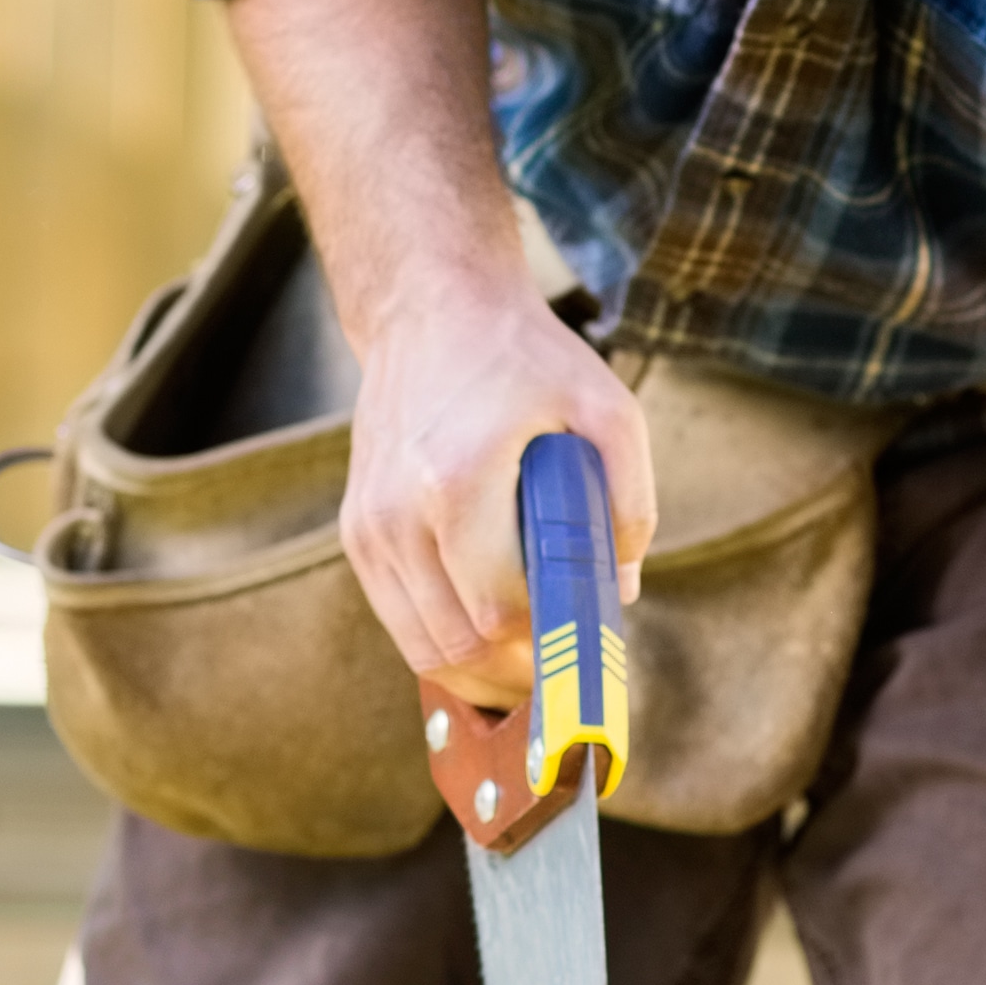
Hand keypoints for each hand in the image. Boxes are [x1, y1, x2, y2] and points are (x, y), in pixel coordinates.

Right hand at [338, 278, 653, 696]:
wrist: (432, 311)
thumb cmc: (526, 359)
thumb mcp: (608, 410)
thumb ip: (629, 504)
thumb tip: (621, 589)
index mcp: (457, 481)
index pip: (494, 611)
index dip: (544, 644)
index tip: (585, 644)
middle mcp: (396, 512)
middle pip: (454, 645)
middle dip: (514, 673)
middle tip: (563, 666)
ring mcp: (367, 526)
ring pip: (421, 647)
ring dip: (478, 669)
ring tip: (529, 658)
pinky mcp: (356, 532)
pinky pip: (399, 620)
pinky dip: (443, 641)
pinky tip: (487, 628)